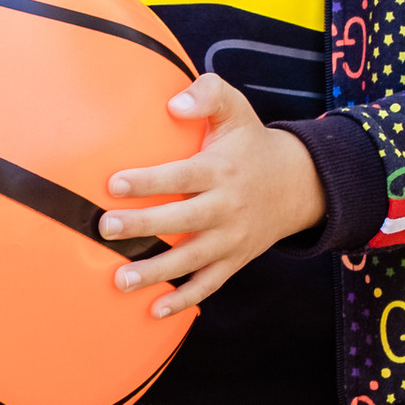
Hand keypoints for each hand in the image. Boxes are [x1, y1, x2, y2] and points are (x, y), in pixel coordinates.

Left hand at [98, 73, 323, 314]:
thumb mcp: (235, 109)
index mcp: (221, 170)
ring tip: (120, 280)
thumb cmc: (250, 143)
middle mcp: (227, 207)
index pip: (182, 176)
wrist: (298, 185)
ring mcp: (232, 238)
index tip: (114, 184)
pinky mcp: (234, 260)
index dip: (149, 181)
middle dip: (143, 226)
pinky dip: (184, 301)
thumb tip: (174, 104)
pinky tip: (153, 310)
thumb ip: (207, 94)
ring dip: (156, 273)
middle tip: (105, 228)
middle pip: (183, 220)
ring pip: (192, 260)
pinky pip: (209, 285)